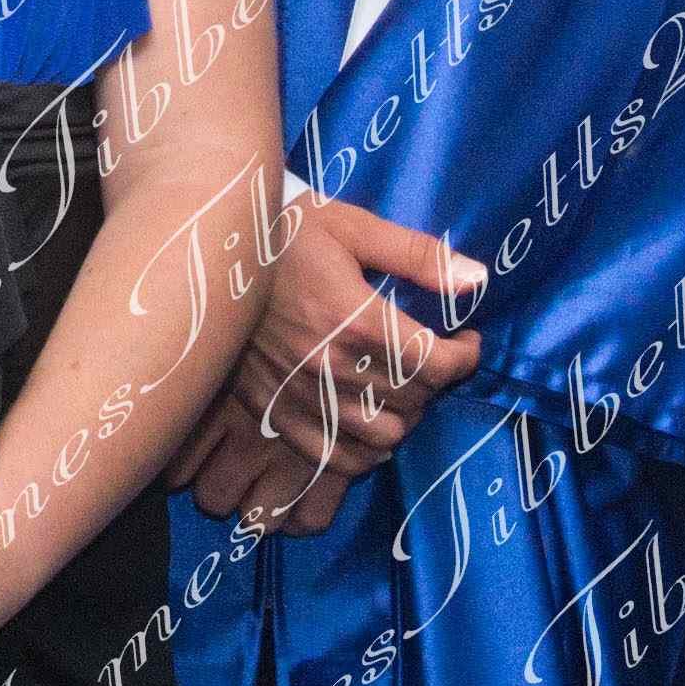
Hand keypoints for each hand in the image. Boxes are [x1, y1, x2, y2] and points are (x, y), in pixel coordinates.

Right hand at [168, 190, 483, 534]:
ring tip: (400, 389)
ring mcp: (299, 396)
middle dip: (435, 381)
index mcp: (354, 318)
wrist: (207, 252)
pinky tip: (367, 425)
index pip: (434, 362)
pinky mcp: (273, 413)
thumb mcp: (352, 226)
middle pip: (412, 401)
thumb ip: (418, 256)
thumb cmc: (284, 232)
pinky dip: (363, 451)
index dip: (465, 357)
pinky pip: (333, 459)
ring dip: (403, 417)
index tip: (467, 341)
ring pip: (381, 438)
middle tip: (431, 357)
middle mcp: (329, 366)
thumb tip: (477, 279)